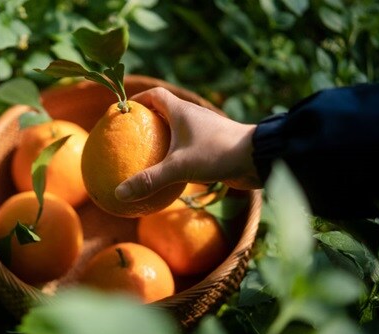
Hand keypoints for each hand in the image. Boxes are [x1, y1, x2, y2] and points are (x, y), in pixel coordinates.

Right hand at [114, 87, 261, 201]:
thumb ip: (149, 180)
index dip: (138, 100)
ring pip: (179, 129)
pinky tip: (171, 173)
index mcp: (182, 111)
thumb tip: (119, 194)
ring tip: (147, 155)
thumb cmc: (217, 154)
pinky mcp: (214, 144)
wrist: (258, 157)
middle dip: (148, 120)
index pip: (155, 95)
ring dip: (164, 138)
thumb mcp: (179, 168)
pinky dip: (177, 153)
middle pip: (165, 110)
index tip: (124, 112)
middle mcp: (194, 116)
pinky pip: (189, 145)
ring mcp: (205, 130)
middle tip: (131, 136)